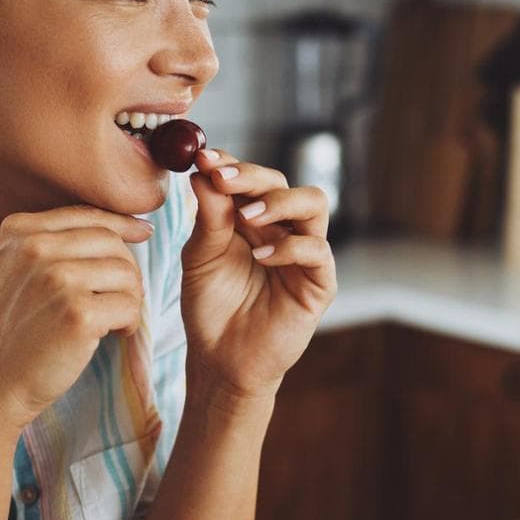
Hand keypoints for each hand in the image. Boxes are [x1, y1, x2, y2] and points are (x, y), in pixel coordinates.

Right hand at [0, 206, 151, 429]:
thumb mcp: (15, 273)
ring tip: (111, 322)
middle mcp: (35, 248)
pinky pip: (129, 306)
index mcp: (18, 231)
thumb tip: (129, 227)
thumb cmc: (8, 335)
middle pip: (110, 242)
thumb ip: (53, 245)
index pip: (86, 215)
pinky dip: (129, 323)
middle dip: (125, 271)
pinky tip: (112, 336)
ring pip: (126, 273)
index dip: (122, 223)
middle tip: (119, 301)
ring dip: (130, 299)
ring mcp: (56, 279)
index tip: (144, 233)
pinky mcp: (77, 313)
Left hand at [180, 148, 336, 397]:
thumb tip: (202, 172)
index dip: (231, 163)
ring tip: (245, 216)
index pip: (251, 177)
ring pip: (314, 203)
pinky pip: (317, 250)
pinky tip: (259, 258)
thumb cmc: (210, 308)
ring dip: (279, 201)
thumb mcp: (199, 258)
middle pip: (282, 181)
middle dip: (251, 176)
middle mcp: (282, 229)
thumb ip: (207, 218)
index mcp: (252, 219)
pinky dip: (288, 247)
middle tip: (222, 179)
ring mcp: (304, 253)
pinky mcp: (319, 282)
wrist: (220, 360)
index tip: (203, 158)